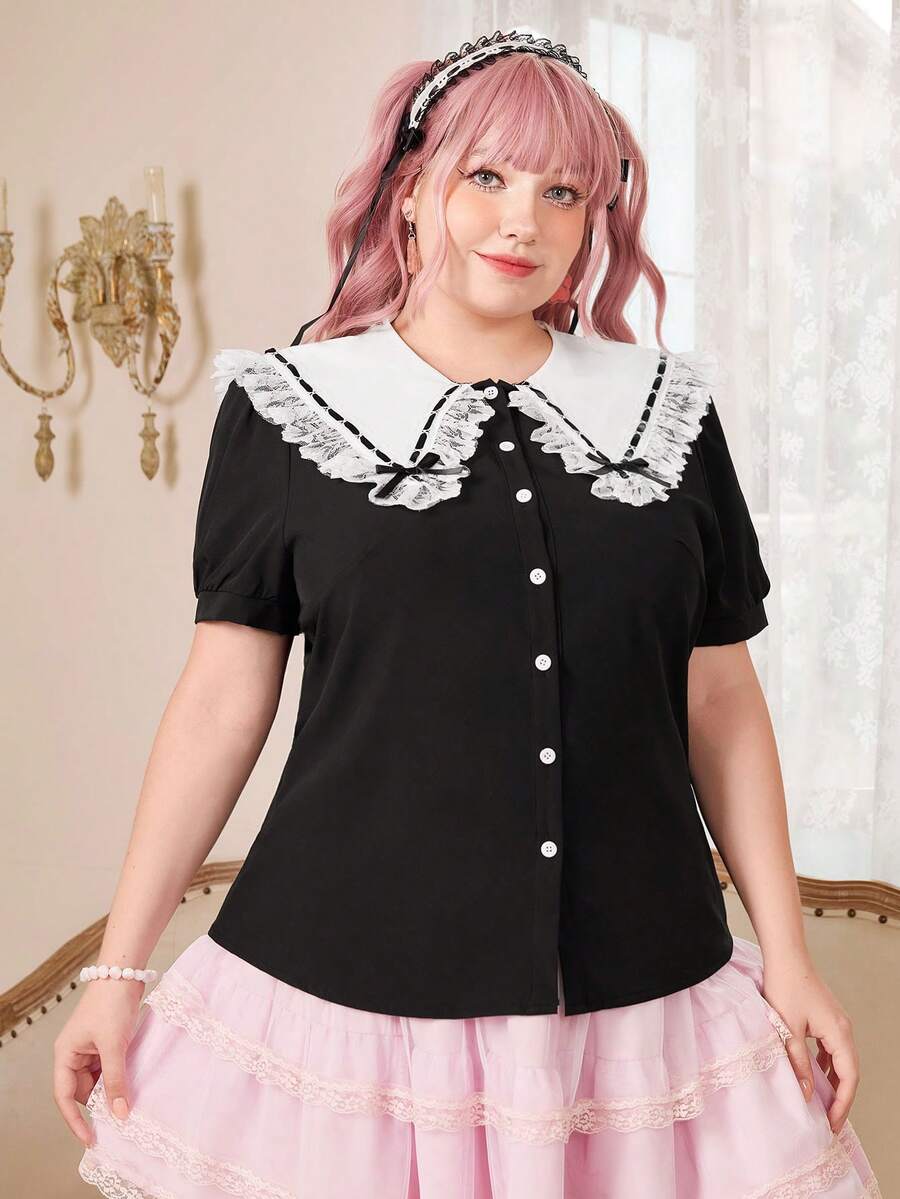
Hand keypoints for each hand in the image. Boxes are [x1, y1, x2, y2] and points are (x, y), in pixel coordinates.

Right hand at [53, 978, 144, 1148]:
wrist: (124, 973)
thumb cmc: (112, 1005)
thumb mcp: (114, 1046)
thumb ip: (116, 1081)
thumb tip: (120, 1114)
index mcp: (65, 1055)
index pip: (64, 1096)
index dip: (75, 1120)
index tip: (90, 1138)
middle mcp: (73, 1053)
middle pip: (80, 1090)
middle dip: (96, 1106)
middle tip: (115, 1124)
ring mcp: (89, 1048)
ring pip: (95, 1081)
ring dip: (108, 1092)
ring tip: (125, 1107)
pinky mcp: (104, 1042)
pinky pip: (107, 1069)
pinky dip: (116, 1078)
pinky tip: (129, 1086)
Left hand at [761, 953, 858, 1134]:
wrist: (785, 956)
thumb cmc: (784, 986)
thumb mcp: (788, 1029)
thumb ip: (797, 1063)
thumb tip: (807, 1094)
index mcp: (838, 1033)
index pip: (849, 1077)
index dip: (842, 1103)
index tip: (833, 1123)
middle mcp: (843, 1029)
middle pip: (849, 1071)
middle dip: (841, 1098)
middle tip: (829, 1121)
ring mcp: (837, 1023)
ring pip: (842, 1061)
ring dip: (834, 1083)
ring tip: (822, 1104)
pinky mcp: (827, 1018)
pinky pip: (833, 1049)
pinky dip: (827, 1066)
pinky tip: (815, 1076)